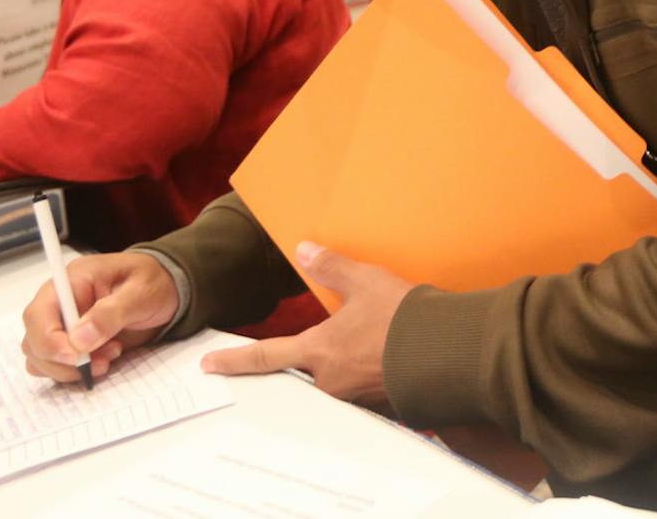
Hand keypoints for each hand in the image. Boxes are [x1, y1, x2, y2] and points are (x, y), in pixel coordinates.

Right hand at [21, 252, 178, 383]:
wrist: (166, 291)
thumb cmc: (153, 283)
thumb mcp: (141, 292)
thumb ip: (111, 313)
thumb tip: (78, 340)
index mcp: (71, 282)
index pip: (38, 314)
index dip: (48, 340)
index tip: (76, 356)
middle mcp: (58, 305)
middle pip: (34, 342)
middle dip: (64, 361)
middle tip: (104, 360)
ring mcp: (62, 326)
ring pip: (41, 359)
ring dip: (71, 369)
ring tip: (112, 354)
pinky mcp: (71, 345)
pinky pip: (57, 367)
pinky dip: (76, 373)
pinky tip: (105, 360)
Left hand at [200, 242, 414, 406]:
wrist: (447, 352)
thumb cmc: (405, 317)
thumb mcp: (366, 280)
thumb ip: (332, 267)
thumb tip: (304, 249)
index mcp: (319, 351)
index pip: (264, 357)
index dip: (233, 361)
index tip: (208, 367)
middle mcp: (330, 382)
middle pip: (302, 376)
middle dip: (304, 365)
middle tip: (312, 355)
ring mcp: (355, 399)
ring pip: (334, 385)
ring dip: (341, 370)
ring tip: (363, 353)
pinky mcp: (381, 407)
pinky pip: (363, 395)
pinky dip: (367, 380)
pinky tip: (384, 367)